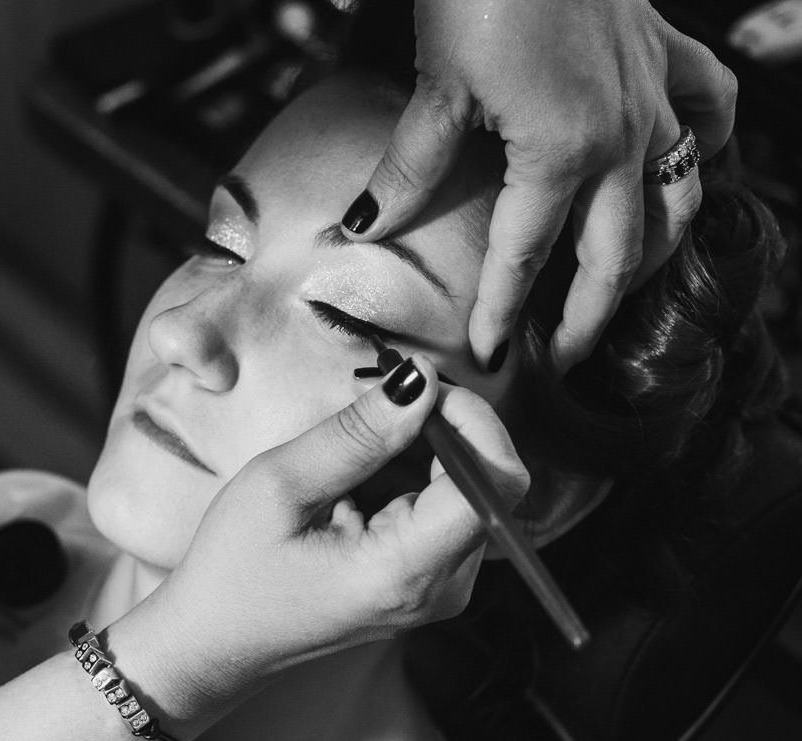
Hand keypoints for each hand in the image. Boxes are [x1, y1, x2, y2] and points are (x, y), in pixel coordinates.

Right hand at [150, 356, 528, 699]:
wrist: (217, 638)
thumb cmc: (235, 567)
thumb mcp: (282, 484)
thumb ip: (358, 433)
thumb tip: (419, 379)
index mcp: (406, 571)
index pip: (495, 481)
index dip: (471, 420)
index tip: (416, 390)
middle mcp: (441, 589)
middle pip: (490, 484)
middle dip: (446, 429)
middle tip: (378, 406)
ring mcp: (440, 590)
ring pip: (471, 492)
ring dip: (425, 452)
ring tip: (354, 452)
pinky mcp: (428, 583)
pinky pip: (447, 511)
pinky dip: (413, 478)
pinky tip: (358, 482)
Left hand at [340, 0, 733, 372]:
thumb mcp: (436, 89)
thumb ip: (409, 168)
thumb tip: (364, 226)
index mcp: (561, 153)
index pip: (526, 257)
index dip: (506, 312)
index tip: (489, 355)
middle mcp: (621, 136)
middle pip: (617, 252)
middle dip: (593, 312)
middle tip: (570, 355)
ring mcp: (653, 94)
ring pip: (674, 196)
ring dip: (651, 250)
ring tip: (622, 287)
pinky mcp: (664, 52)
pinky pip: (709, 107)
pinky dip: (703, 142)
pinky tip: (680, 164)